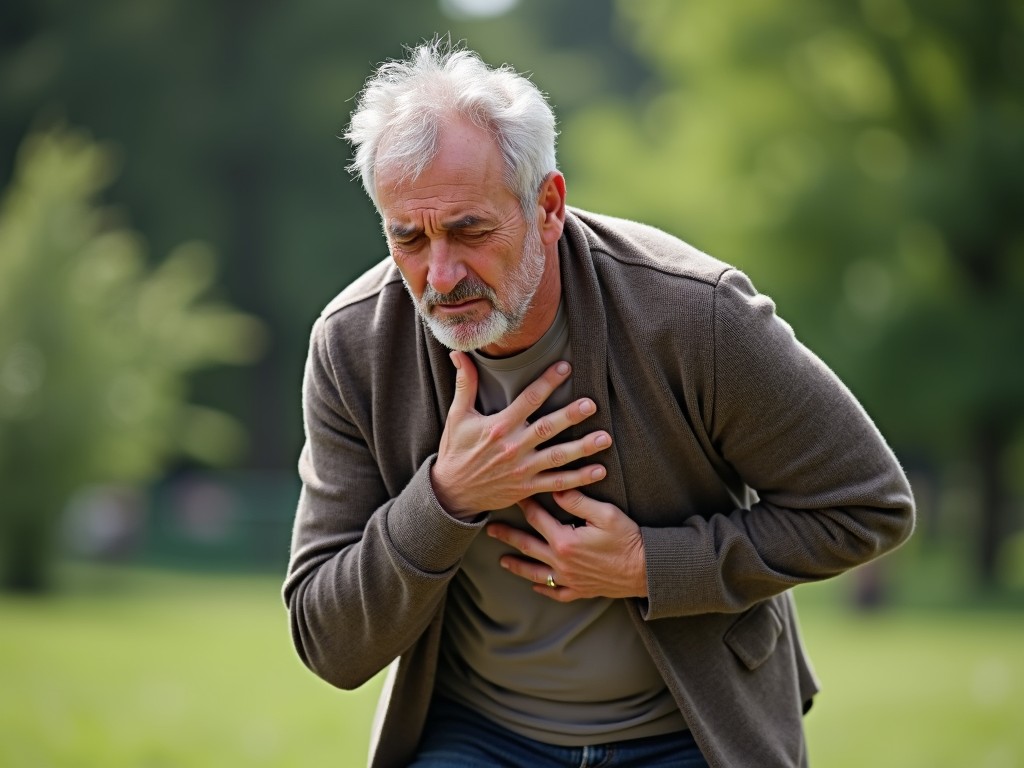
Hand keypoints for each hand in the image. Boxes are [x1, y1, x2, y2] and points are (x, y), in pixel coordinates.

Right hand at [430, 351, 611, 519]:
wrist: (451, 493)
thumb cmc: (455, 451)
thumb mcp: (457, 416)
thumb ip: (464, 384)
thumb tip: (458, 354)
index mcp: (499, 426)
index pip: (528, 400)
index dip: (547, 382)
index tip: (565, 367)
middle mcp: (513, 447)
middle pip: (547, 428)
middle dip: (571, 416)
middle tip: (591, 404)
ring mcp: (522, 470)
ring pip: (558, 457)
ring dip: (582, 448)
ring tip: (604, 438)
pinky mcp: (527, 488)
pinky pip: (557, 484)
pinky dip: (579, 479)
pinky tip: (599, 471)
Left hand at [486, 490, 647, 600]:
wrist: (647, 570)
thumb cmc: (628, 539)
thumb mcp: (605, 514)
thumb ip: (577, 501)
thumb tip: (556, 489)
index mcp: (565, 540)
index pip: (537, 518)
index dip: (524, 504)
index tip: (513, 494)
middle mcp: (561, 562)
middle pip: (527, 546)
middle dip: (507, 535)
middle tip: (490, 529)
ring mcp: (569, 579)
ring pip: (535, 572)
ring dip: (517, 565)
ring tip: (502, 561)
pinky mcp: (579, 590)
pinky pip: (555, 592)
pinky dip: (543, 588)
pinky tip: (534, 585)